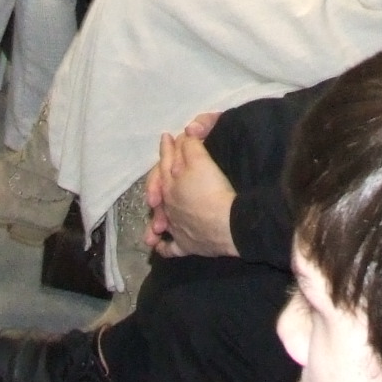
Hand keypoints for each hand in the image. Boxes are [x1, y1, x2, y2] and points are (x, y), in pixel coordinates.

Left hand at [146, 133, 237, 257]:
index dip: (167, 148)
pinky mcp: (186, 245)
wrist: (227, 223)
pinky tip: (159, 246)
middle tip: (158, 181)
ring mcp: (175, 226)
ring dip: (156, 218)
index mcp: (170, 183)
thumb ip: (191, 145)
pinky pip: (170, 248)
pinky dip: (163, 246)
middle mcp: (168, 205)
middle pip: (160, 191)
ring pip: (161, 220)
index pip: (165, 162)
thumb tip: (185, 133)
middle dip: (155, 184)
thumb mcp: (202, 161)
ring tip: (154, 223)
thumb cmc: (213, 190)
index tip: (166, 137)